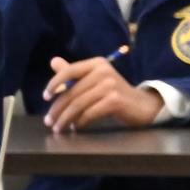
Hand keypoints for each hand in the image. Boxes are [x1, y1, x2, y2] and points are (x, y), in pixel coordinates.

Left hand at [43, 52, 159, 132]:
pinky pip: (90, 113)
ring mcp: (110, 85)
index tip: (45, 97)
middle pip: (72, 92)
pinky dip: (80, 122)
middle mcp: (103, 71)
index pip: (69, 71)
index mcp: (97, 63)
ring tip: (59, 128)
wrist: (143, 106)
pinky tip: (76, 128)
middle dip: (58, 109)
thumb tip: (53, 62)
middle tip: (49, 122)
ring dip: (66, 119)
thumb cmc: (116, 94)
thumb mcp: (95, 80)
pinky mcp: (115, 100)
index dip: (54, 83)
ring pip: (79, 104)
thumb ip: (75, 73)